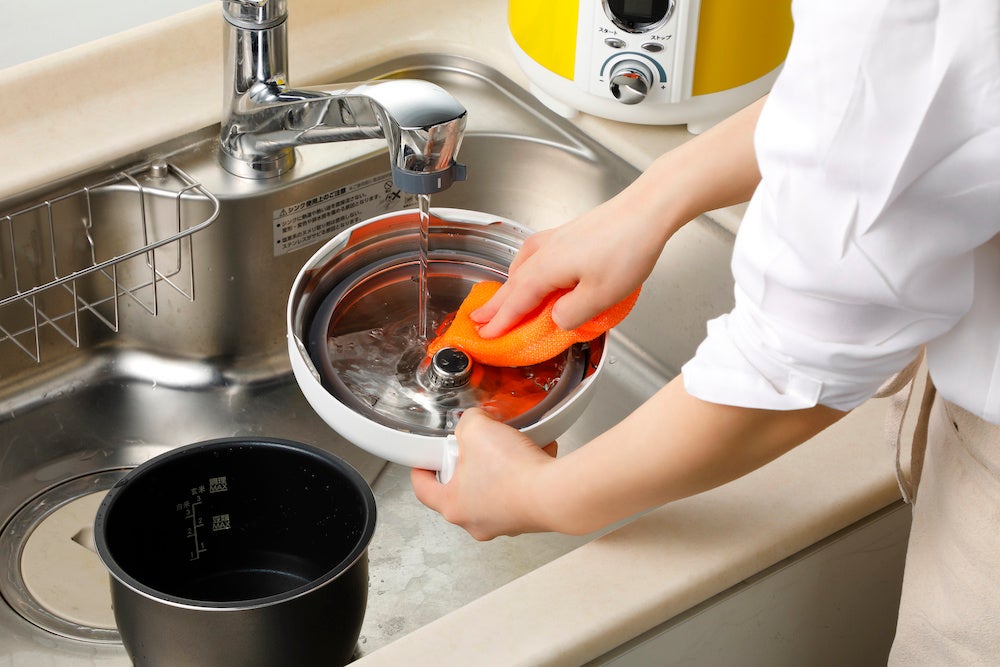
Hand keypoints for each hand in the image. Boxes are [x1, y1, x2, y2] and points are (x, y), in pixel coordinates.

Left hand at [410, 408, 557, 540]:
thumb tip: (474, 422)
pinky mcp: (529, 518)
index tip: (424, 462)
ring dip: (501, 467)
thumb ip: (467, 421)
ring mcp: (505, 523)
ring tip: (513, 446)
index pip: (424, 491)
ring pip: (494, 489)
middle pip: (462, 488)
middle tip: (477, 446)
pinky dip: (526, 473)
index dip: (420, 472)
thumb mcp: (477, 429)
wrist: (557, 493)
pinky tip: (535, 455)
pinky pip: (520, 491)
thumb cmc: (512, 471)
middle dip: (470, 463)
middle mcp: (476, 521)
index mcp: (453, 505)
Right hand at [472, 197, 666, 338]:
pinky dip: (525, 267)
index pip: (516, 302)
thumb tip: (556, 319)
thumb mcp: (601, 296)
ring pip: (522, 265)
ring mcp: (557, 239)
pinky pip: (535, 254)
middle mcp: (546, 251)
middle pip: (513, 282)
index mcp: (547, 269)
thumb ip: (572, 314)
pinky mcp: (570, 233)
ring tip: (502, 298)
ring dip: (509, 284)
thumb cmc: (627, 249)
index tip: (485, 334)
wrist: (647, 210)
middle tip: (477, 318)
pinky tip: (533, 269)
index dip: (500, 321)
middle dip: (495, 303)